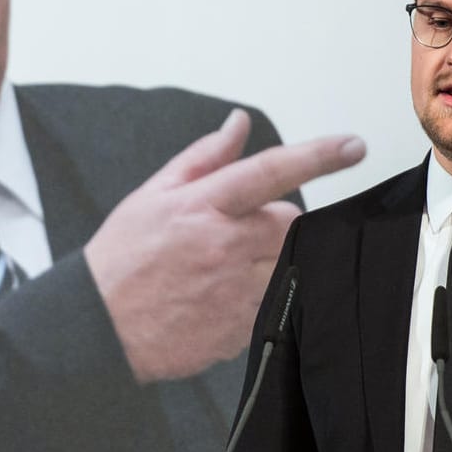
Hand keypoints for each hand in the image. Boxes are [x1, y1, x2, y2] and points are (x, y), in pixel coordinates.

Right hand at [84, 109, 364, 381]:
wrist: (98, 328)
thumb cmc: (121, 259)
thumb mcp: (154, 195)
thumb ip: (204, 157)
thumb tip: (239, 124)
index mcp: (202, 207)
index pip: (271, 171)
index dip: (318, 155)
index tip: (353, 146)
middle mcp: (224, 247)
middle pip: (290, 223)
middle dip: (276, 223)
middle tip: (239, 234)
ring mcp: (235, 291)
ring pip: (287, 264)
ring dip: (269, 260)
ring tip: (227, 268)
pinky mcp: (240, 328)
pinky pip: (271, 303)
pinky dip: (255, 295)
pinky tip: (218, 298)